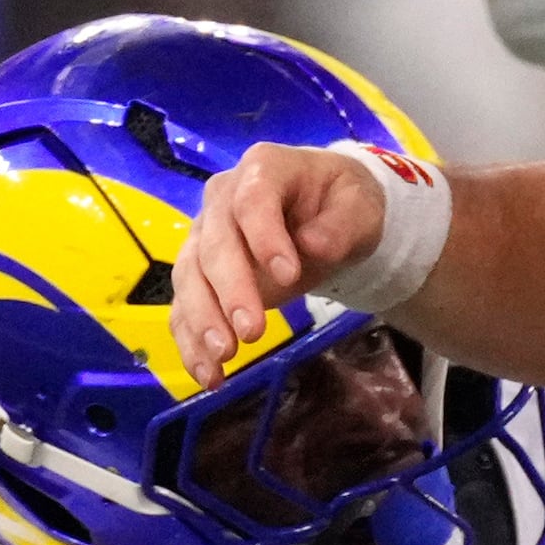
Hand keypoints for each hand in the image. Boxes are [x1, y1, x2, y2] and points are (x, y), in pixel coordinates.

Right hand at [169, 145, 388, 384]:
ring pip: (189, 277)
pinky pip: (185, 307)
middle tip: (253, 332)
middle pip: (214, 244)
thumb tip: (314, 247)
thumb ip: (341, 226)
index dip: (264, 236)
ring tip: (224, 358)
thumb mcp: (359, 208)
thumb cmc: (342, 203)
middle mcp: (222, 199)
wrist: (329, 213)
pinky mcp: (200, 275)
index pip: (252, 200)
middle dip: (230, 290)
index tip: (289, 276)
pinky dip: (192, 343)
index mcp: (263, 170)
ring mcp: (205, 237)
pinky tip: (209, 375)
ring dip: (202, 320)